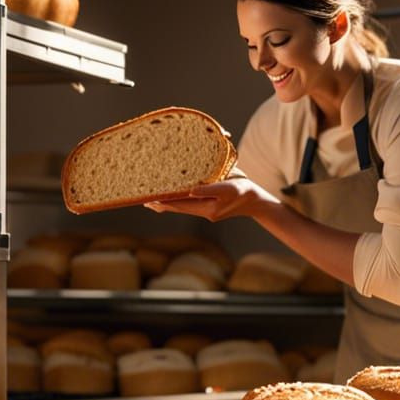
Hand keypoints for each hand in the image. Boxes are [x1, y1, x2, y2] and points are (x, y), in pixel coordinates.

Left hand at [144, 178, 279, 221]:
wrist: (256, 200)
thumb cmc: (243, 190)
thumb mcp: (228, 188)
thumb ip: (210, 189)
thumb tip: (190, 190)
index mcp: (208, 209)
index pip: (180, 205)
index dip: (164, 201)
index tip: (149, 199)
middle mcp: (204, 212)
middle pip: (178, 208)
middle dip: (161, 204)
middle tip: (143, 200)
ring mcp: (206, 210)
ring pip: (182, 207)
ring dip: (167, 203)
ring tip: (150, 201)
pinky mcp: (208, 206)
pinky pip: (189, 204)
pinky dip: (177, 201)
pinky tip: (170, 198)